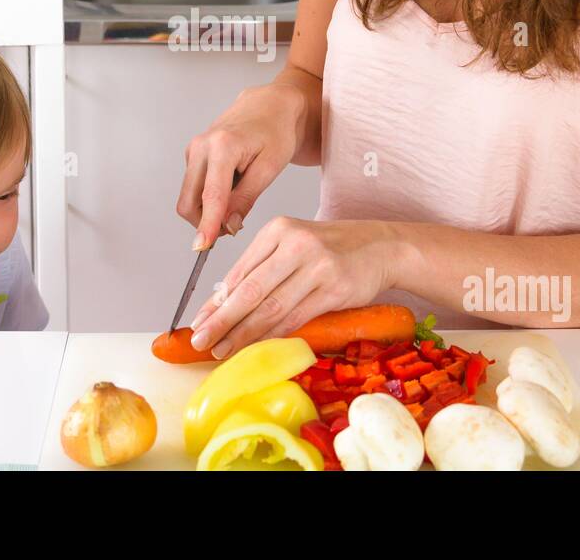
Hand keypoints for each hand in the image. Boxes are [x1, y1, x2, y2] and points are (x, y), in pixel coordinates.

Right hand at [176, 83, 305, 250]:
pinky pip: (193, 188)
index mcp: (222, 146)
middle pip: (189, 201)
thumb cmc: (276, 132)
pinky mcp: (192, 155)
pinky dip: (208, 198)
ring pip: (189, 197)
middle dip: (206, 222)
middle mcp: (201, 146)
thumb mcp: (270, 167)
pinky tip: (231, 188)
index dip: (207, 225)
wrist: (270, 106)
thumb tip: (228, 225)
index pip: (211, 196)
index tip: (202, 247)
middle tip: (233, 228)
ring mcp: (193, 149)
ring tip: (238, 203)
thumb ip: (247, 198)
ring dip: (208, 211)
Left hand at [188, 217, 396, 358]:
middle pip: (250, 290)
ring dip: (243, 334)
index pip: (239, 271)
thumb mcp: (293, 245)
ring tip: (222, 349)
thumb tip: (222, 302)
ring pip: (271, 308)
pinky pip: (297, 318)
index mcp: (278, 229)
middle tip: (200, 340)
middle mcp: (296, 244)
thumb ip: (261, 268)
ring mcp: (317, 266)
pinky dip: (274, 336)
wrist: (381, 246)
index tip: (198, 322)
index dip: (215, 301)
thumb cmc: (331, 248)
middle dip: (221, 320)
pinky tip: (257, 348)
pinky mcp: (335, 289)